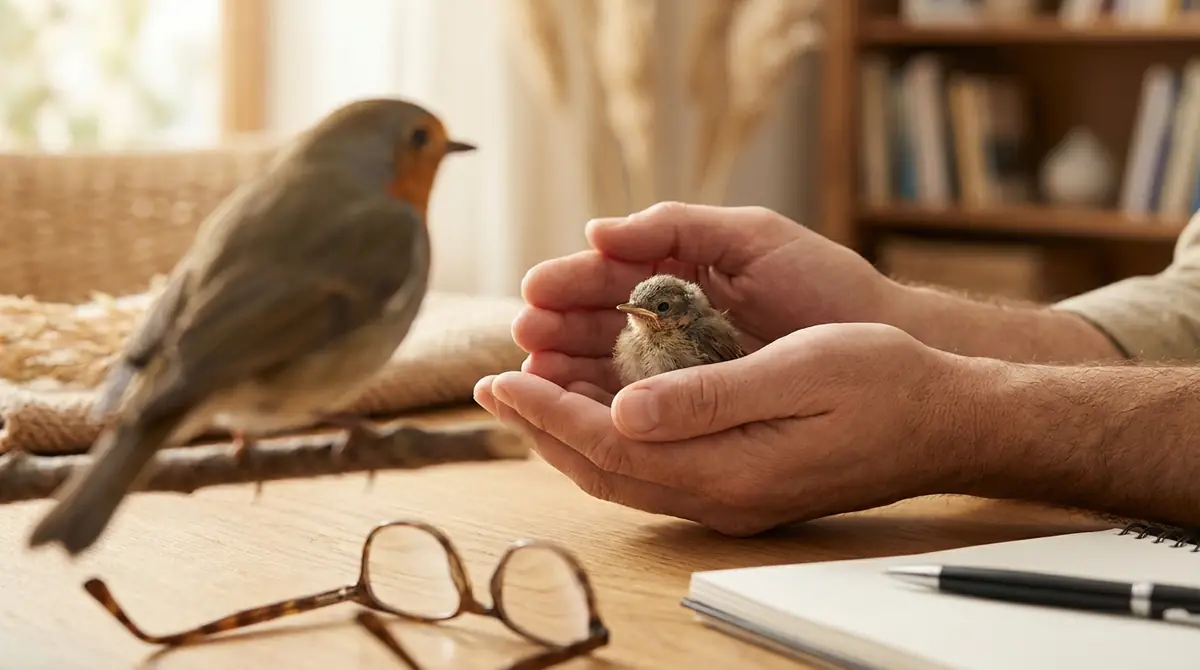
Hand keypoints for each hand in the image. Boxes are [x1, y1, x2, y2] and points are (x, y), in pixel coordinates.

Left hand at [476, 322, 978, 535]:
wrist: (946, 422)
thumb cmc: (885, 384)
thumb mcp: (799, 373)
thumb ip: (708, 398)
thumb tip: (622, 413)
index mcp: (729, 469)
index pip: (610, 446)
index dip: (547, 412)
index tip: (499, 377)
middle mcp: (722, 495)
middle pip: (605, 471)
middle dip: (542, 427)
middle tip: (494, 386)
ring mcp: (734, 497)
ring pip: (626, 476)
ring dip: (571, 437)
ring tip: (531, 396)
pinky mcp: (745, 487)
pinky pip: (655, 472)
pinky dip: (612, 443)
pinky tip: (601, 413)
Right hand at [512, 202, 894, 394]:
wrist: (891, 346)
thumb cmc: (826, 284)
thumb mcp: (751, 237)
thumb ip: (676, 226)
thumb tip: (597, 231)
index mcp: (683, 276)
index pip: (610, 279)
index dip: (570, 284)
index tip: (534, 291)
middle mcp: (676, 328)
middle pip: (599, 330)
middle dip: (557, 332)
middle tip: (524, 336)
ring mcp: (687, 375)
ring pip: (612, 377)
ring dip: (569, 375)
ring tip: (535, 375)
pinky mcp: (703, 416)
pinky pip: (647, 417)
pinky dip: (608, 412)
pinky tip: (578, 410)